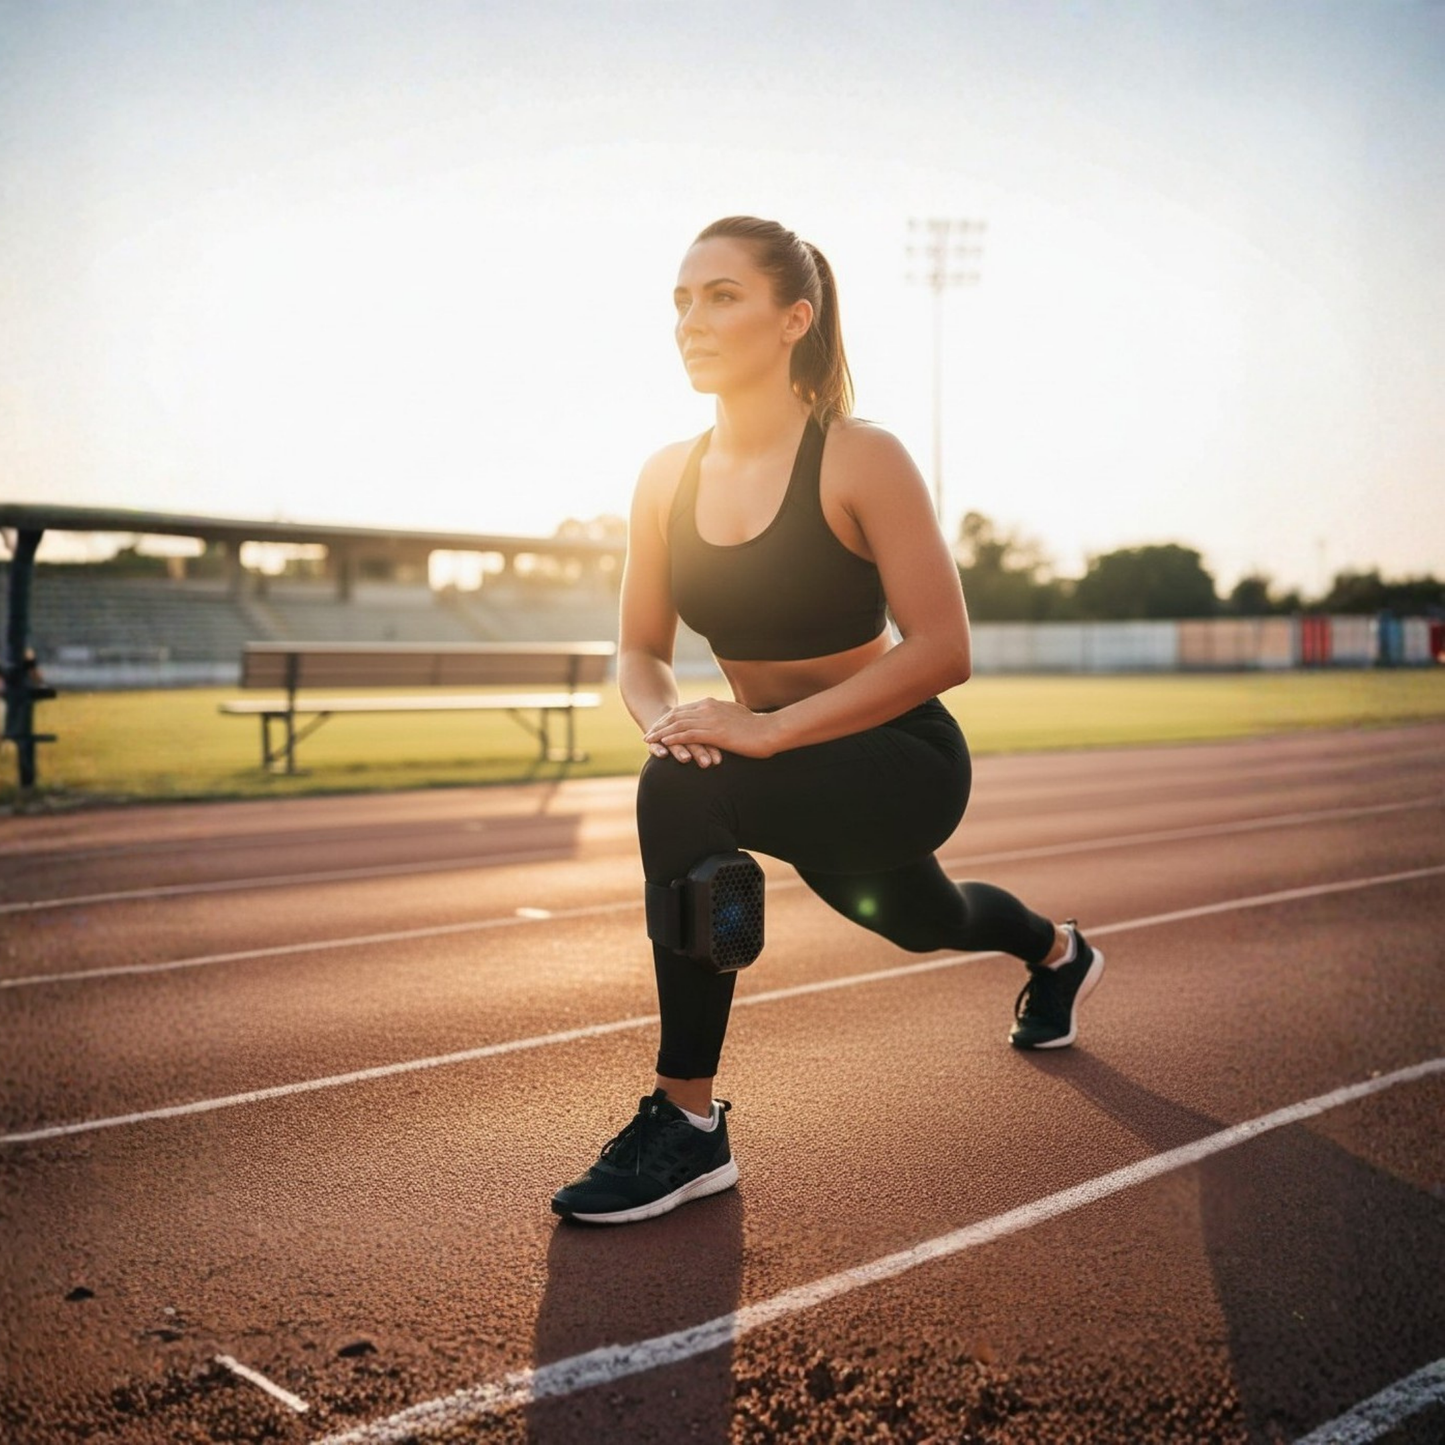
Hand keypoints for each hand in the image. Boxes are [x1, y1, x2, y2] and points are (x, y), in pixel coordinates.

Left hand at [644, 698, 779, 763]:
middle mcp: (708, 708)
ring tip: (650, 740)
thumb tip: (721, 718)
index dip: (669, 718)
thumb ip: (725, 715)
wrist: (770, 731)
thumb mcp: (737, 715)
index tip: (659, 726)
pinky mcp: (713, 732)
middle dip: (660, 725)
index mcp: (713, 703)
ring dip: (662, 732)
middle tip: (649, 734)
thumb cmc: (757, 727)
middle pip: (677, 715)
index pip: (685, 710)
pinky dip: (673, 738)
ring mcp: (710, 719)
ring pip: (678, 724)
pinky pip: (687, 734)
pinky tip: (663, 743)